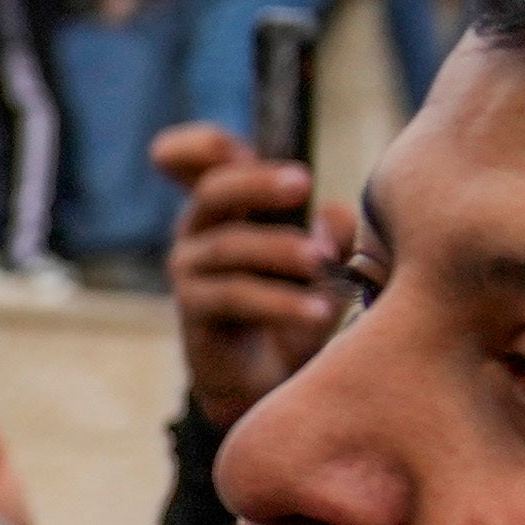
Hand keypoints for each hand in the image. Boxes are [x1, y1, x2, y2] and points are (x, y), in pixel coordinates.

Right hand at [159, 126, 352, 431]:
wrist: (269, 380)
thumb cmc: (294, 307)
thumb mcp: (325, 264)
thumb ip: (334, 231)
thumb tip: (330, 216)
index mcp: (228, 207)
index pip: (199, 160)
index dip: (204, 144)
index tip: (240, 144)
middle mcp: (198, 232)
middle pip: (213, 191)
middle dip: (257, 182)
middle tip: (303, 182)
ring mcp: (190, 272)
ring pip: (230, 246)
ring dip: (280, 250)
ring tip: (322, 260)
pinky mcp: (195, 313)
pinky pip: (236, 297)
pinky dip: (282, 302)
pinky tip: (320, 310)